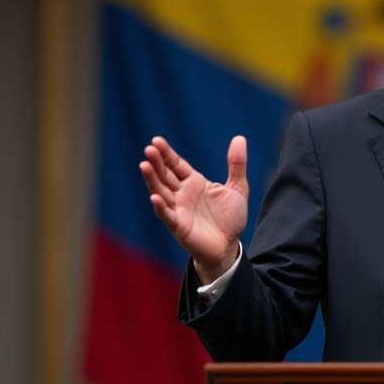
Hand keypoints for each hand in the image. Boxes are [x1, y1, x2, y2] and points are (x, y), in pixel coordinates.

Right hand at [139, 136, 248, 284]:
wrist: (229, 245)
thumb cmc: (230, 217)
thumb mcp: (237, 188)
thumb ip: (237, 164)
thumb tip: (239, 138)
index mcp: (194, 182)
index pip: (177, 164)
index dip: (167, 153)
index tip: (156, 140)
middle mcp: (182, 194)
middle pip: (165, 175)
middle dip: (157, 162)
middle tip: (149, 148)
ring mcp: (178, 209)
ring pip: (161, 191)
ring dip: (152, 180)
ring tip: (144, 165)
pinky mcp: (179, 226)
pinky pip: (167, 215)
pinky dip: (160, 207)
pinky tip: (154, 197)